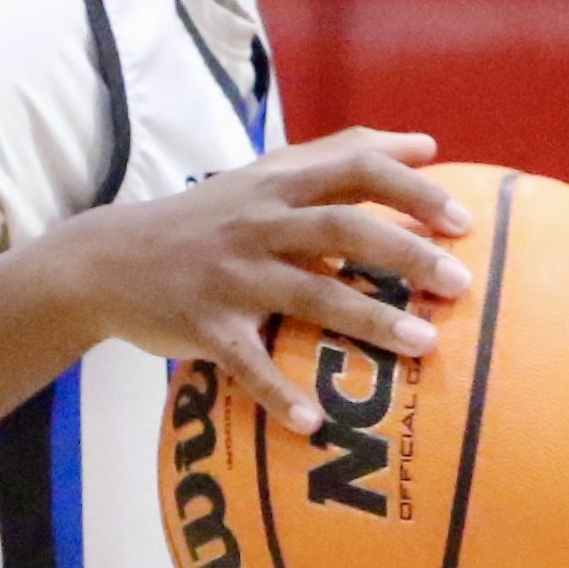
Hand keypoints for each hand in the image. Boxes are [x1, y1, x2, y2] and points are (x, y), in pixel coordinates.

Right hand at [44, 127, 474, 434]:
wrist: (105, 260)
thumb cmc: (206, 219)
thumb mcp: (263, 175)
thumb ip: (338, 155)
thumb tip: (423, 143)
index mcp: (278, 185)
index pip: (354, 169)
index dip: (413, 190)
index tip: (463, 220)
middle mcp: (258, 224)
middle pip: (343, 228)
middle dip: (406, 254)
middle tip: (460, 283)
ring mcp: (231, 276)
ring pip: (309, 293)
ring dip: (370, 320)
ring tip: (424, 345)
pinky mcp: (205, 326)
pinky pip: (248, 364)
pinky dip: (279, 393)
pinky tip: (314, 423)